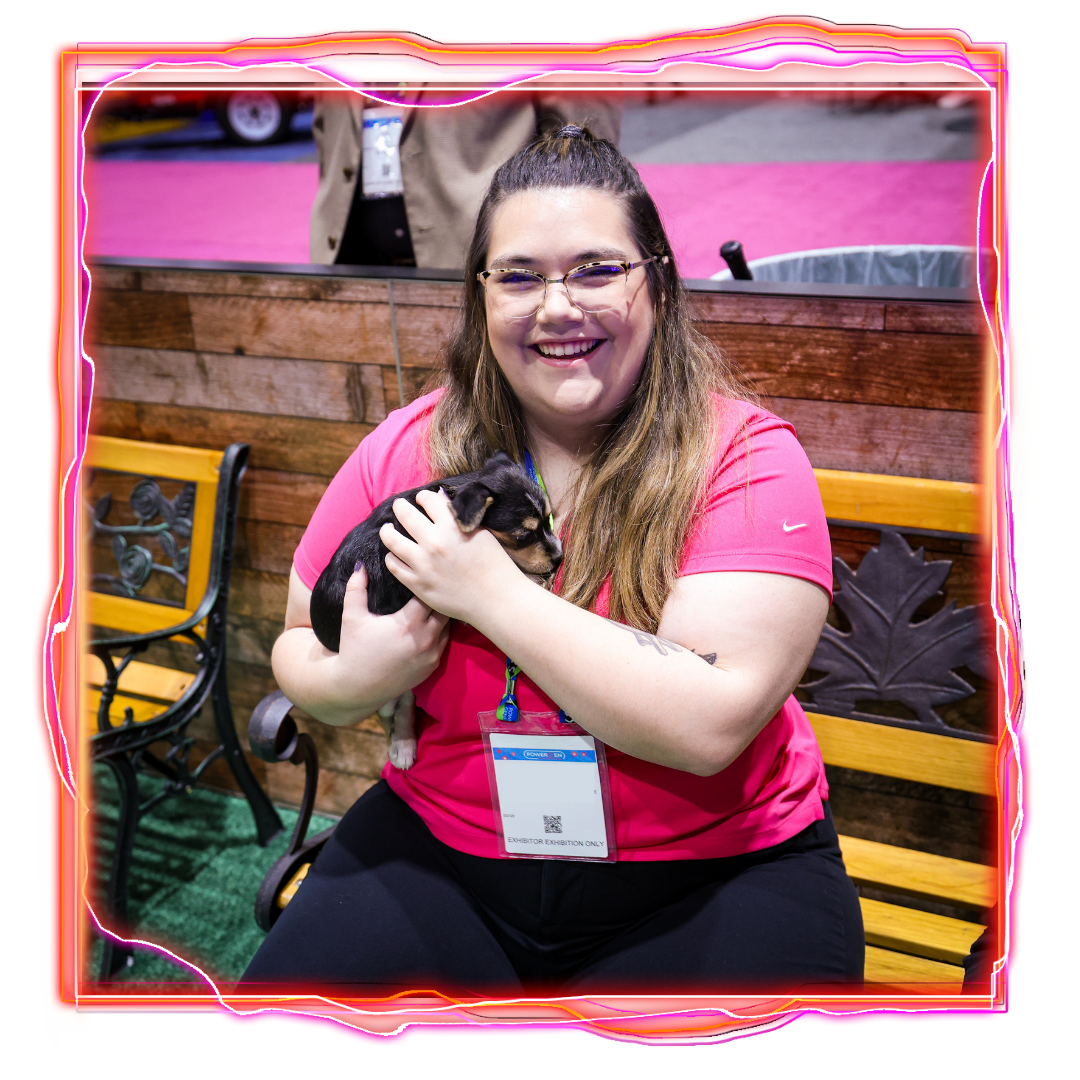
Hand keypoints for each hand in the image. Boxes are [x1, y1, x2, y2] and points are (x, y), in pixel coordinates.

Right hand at [325, 563, 449, 710]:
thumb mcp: (352, 617)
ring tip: (437, 603)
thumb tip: (360, 564)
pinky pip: (445, 643)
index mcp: (407, 623)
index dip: (426, 584)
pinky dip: (441, 633)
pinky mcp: (432, 667)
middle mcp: (425, 639)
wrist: (357, 687)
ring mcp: (431, 655)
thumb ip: (356, 588)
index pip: (428, 594)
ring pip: (448, 627)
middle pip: (444, 609)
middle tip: (434, 587)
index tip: (422, 576)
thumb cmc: (354, 649)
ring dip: (443, 615)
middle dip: (439, 598)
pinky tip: (435, 624)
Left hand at [379, 488, 524, 623]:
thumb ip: (458, 517)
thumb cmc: (494, 565)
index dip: (424, 496)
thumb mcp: (481, 533)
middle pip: (405, 515)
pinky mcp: (418, 584)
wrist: (496, 599)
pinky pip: (394, 565)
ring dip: (387, 531)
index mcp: (452, 527)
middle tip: (399, 506)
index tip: (422, 499)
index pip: (428, 500)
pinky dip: (392, 556)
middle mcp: (434, 543)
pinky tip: (394, 554)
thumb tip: (440, 501)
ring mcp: (423, 564)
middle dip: (400, 506)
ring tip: (388, 529)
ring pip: (392, 540)